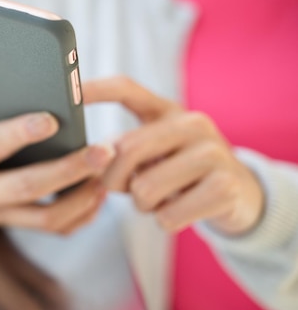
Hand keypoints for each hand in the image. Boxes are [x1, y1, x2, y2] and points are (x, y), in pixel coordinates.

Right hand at [0, 72, 113, 234]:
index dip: (17, 135)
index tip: (52, 119)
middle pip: (24, 187)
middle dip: (67, 170)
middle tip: (104, 150)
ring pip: (45, 216)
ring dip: (82, 195)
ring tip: (108, 168)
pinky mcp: (13, 222)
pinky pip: (54, 227)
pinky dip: (82, 213)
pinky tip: (101, 189)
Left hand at [82, 77, 264, 234]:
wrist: (239, 195)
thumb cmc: (179, 173)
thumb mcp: (153, 154)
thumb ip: (120, 152)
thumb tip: (89, 160)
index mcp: (167, 110)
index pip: (126, 89)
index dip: (95, 89)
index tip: (69, 91)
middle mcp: (192, 123)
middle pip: (126, 149)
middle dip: (113, 180)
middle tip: (125, 189)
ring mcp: (213, 152)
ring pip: (145, 188)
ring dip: (143, 205)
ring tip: (159, 198)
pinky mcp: (226, 186)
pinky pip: (169, 215)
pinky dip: (165, 220)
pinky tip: (180, 211)